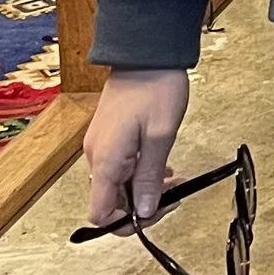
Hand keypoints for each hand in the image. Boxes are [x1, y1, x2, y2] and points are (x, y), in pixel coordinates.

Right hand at [82, 66, 191, 227]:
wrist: (146, 52)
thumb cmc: (155, 88)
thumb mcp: (160, 136)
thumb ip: (150, 177)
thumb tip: (144, 211)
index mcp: (106, 160)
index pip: (100, 213)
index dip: (126, 222)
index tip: (155, 211)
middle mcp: (97, 157)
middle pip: (112, 201)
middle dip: (143, 203)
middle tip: (175, 191)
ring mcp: (102, 146)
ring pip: (119, 184)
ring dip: (145, 187)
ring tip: (176, 178)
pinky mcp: (110, 137)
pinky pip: (122, 166)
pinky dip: (142, 172)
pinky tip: (164, 165)